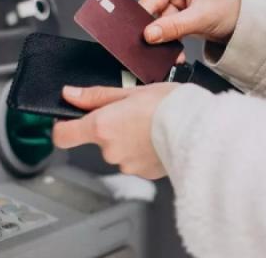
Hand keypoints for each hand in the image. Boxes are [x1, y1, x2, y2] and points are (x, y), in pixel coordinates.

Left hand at [51, 83, 179, 178]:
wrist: (202, 128)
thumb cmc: (171, 105)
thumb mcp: (132, 91)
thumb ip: (97, 96)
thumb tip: (70, 95)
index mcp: (102, 127)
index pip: (63, 135)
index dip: (63, 126)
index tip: (70, 119)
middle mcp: (110, 150)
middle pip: (98, 139)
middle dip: (112, 127)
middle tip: (134, 112)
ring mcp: (127, 165)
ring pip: (119, 150)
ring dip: (129, 139)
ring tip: (152, 124)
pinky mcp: (144, 174)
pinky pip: (137, 160)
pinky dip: (144, 150)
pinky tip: (160, 138)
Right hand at [91, 0, 241, 43]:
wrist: (249, 20)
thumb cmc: (233, 6)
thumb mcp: (202, 16)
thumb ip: (174, 26)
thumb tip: (149, 35)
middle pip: (148, 2)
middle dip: (148, 22)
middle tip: (146, 40)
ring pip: (155, 17)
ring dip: (160, 35)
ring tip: (170, 50)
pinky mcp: (178, 11)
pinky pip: (164, 26)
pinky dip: (168, 39)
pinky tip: (176, 51)